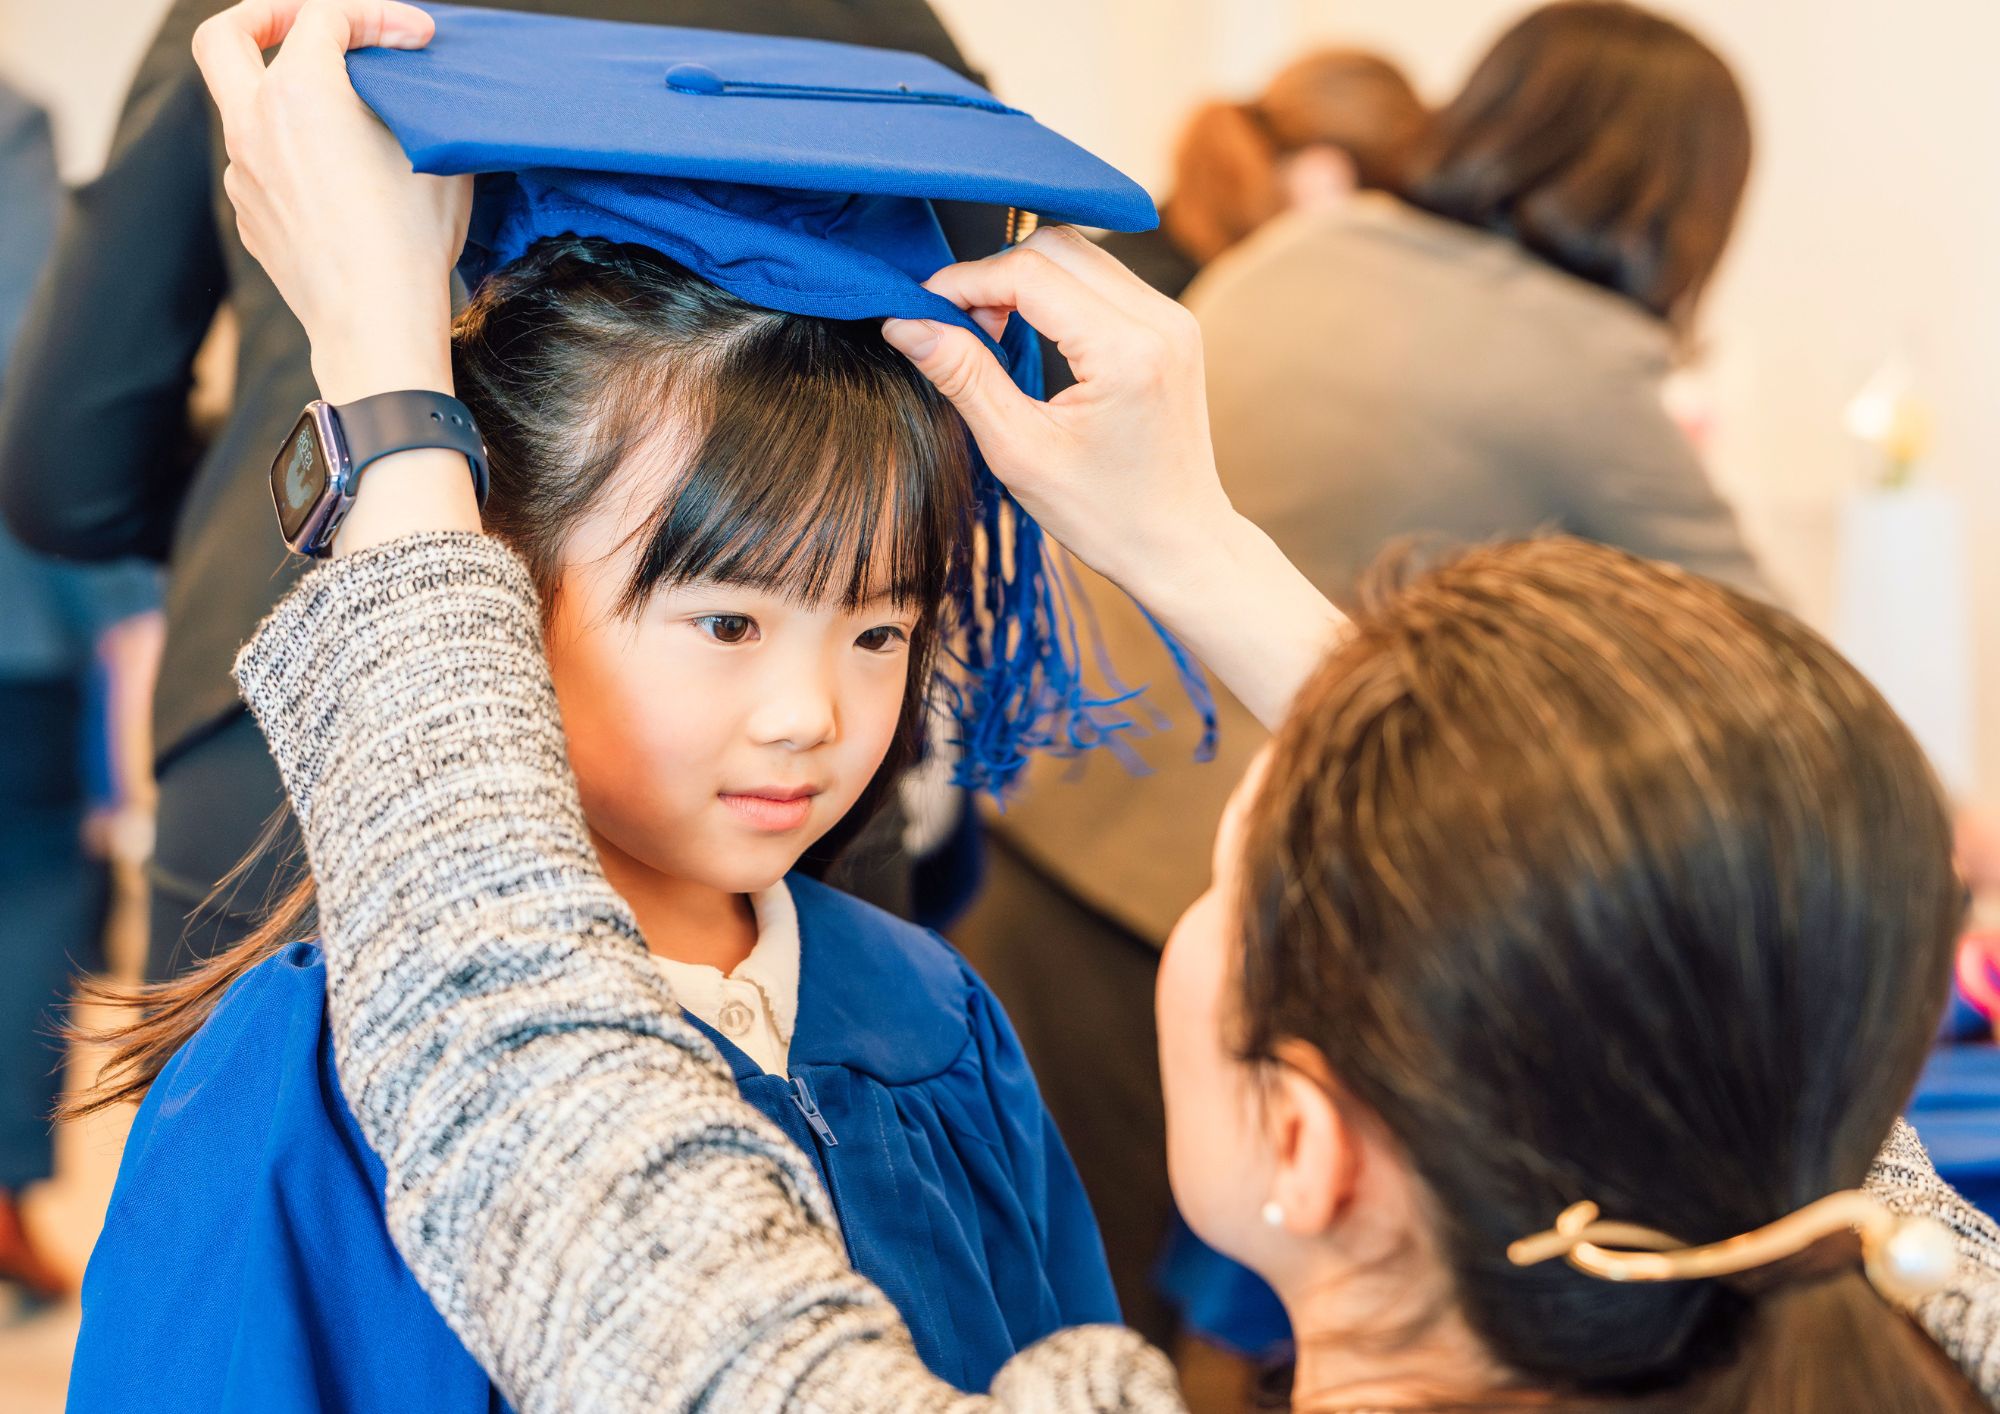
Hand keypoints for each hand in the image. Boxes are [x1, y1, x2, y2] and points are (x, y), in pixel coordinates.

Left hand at [193, 0, 468, 402]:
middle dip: (262, 17)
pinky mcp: (250, 217)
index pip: (325, 17)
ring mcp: (242, 174)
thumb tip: (414, 95)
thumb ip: (413, 103)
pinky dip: (294, 158)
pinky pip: (261, 167)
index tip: (418, 38)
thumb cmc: (409, 241)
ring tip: (346, 125)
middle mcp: (254, 124)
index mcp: (299, 93)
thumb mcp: (435, 153)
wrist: (375, 324)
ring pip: (245, 110)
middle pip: (225, 38)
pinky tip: (341, 186)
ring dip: (288, 102)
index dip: (377, 15)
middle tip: (302, 25)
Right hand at [882, 226, 1228, 599]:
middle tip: (959, 328)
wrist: (1180, 545)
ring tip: (991, 335)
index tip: (922, 310)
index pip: (1028, 272)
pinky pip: (1101, 278)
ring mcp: (1172, 318)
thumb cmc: (1105, 515)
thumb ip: (963, 377)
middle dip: (993, 275)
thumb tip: (904, 323)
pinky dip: (1055, 292)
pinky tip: (1030, 335)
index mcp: (1126, 351)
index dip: (964, 282)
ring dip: (1024, 279)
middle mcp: (1159, 320)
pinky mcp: (1171, 326)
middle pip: (1054, 245)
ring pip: (1078, 254)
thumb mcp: (1019, 451)